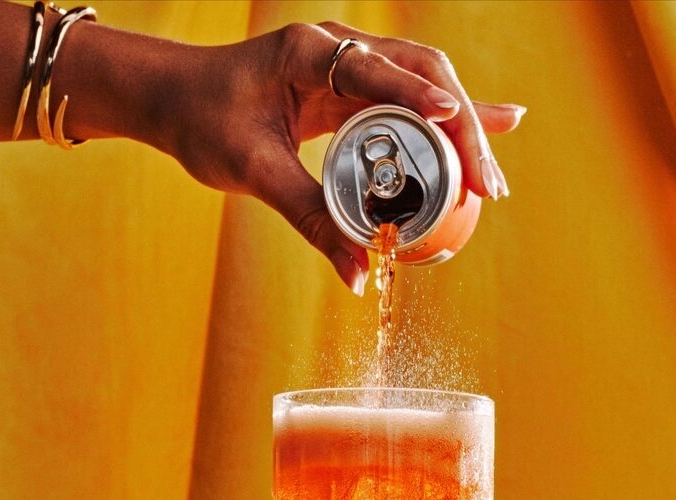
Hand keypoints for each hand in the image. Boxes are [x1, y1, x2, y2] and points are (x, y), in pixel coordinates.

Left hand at [161, 22, 524, 290]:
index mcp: (309, 52)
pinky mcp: (355, 84)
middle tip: (487, 186)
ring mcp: (351, 62)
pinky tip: (499, 125)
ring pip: (426, 86)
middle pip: (422, 76)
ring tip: (494, 180)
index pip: (380, 72)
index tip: (460, 132)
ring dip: (465, 130)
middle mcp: (338, 47)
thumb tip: (360, 276)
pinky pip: (413, 98)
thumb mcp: (255, 172)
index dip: (423, 101)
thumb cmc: (204, 120)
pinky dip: (452, 119)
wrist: (176, 96)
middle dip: (463, 130)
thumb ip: (311, 220)